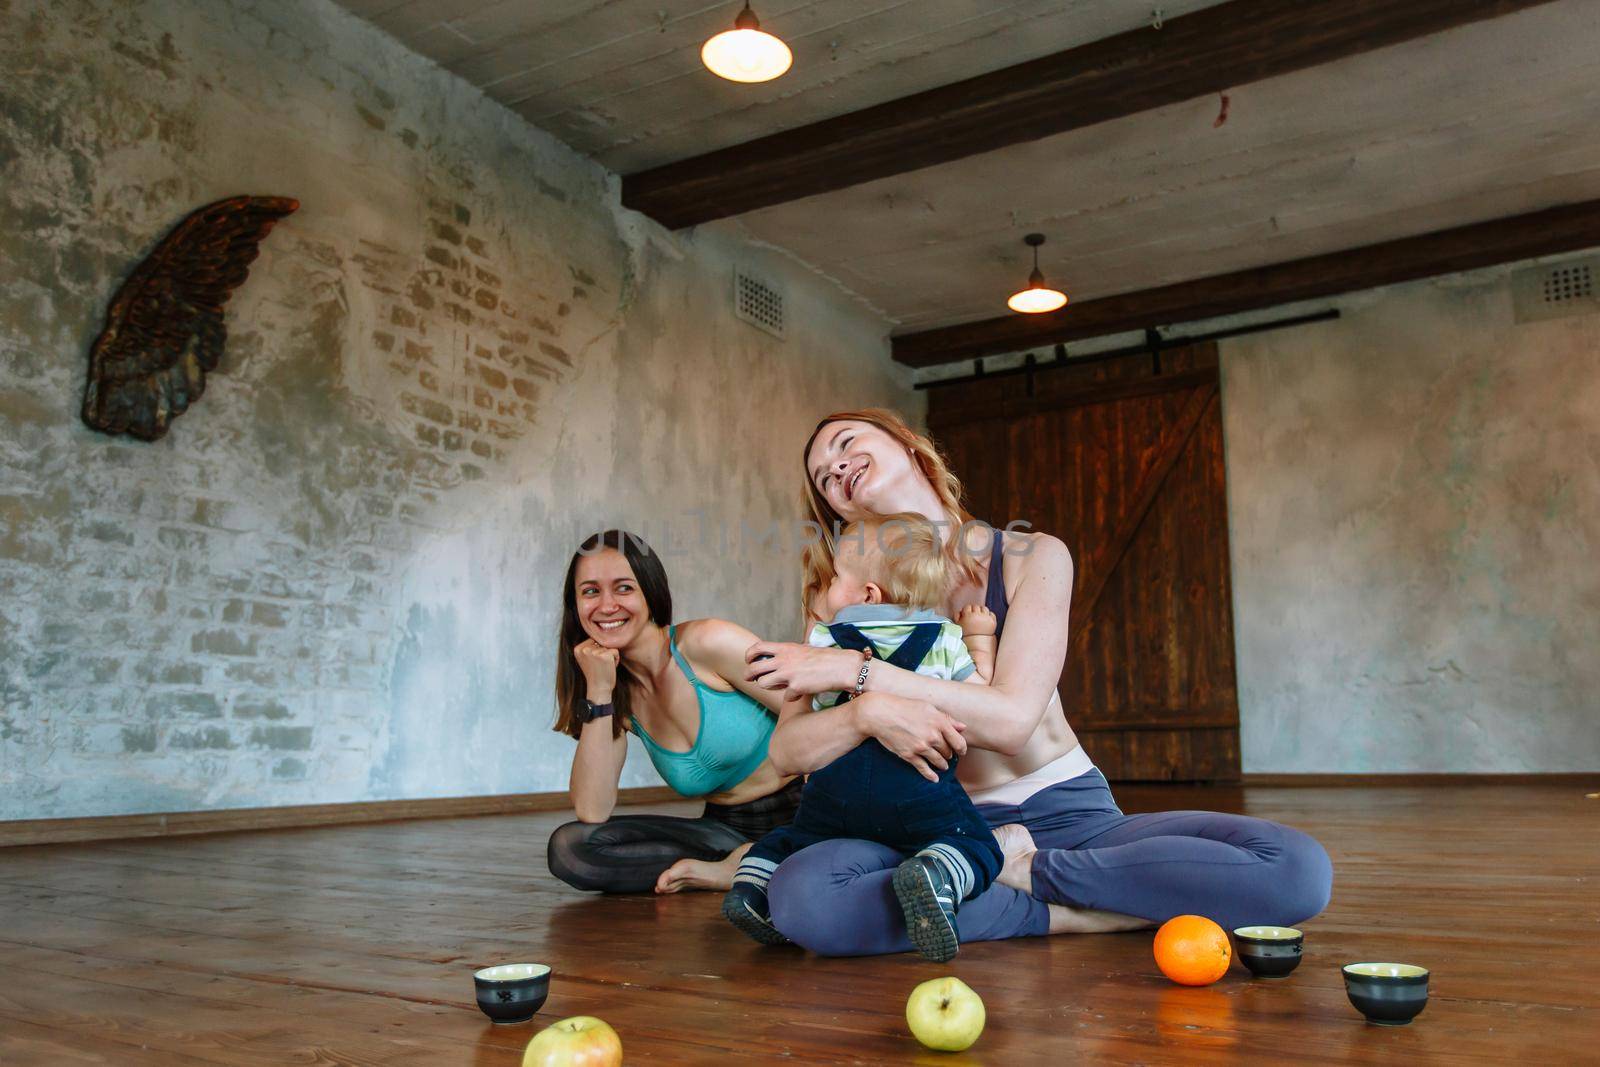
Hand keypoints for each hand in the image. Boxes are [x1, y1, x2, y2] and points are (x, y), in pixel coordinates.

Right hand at [573, 639, 618, 697]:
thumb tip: (596, 632)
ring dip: (610, 656)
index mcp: (577, 649)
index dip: (597, 651)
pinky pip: (615, 651)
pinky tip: (609, 668)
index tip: (593, 663)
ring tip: (604, 667)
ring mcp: (594, 652)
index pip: (593, 640)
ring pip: (609, 647)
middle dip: (604, 653)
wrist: (599, 688)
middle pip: (601, 642)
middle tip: (599, 666)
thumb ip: (588, 647)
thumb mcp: (586, 659)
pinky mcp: (605, 655)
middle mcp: (584, 649)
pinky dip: (616, 659)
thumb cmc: (595, 674)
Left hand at [744, 640, 859, 700]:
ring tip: (779, 685)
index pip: (758, 647)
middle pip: (754, 668)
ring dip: (769, 686)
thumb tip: (779, 658)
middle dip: (749, 675)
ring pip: (763, 683)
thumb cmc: (826, 658)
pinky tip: (801, 691)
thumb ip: (789, 653)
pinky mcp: (796, 687)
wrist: (842, 667)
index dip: (749, 655)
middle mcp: (784, 660)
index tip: (749, 661)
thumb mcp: (804, 649)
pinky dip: (793, 696)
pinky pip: (786, 696)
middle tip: (750, 679)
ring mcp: (789, 674)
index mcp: (786, 648)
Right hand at [851, 691, 966, 782]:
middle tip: (948, 756)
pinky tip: (935, 779)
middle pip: (948, 752)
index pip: (958, 741)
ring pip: (938, 761)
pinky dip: (931, 775)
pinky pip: (924, 769)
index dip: (962, 748)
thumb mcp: (927, 707)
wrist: (880, 714)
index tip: (961, 751)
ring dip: (942, 765)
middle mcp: (932, 736)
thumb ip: (947, 718)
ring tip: (943, 765)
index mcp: (939, 722)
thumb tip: (963, 727)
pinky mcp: (909, 755)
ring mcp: (921, 747)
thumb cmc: (904, 707)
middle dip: (949, 755)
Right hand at [957, 603, 996, 636]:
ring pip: (984, 608)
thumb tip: (960, 611)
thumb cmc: (966, 636)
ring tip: (980, 617)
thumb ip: (957, 616)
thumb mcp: (958, 626)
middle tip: (974, 616)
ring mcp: (986, 618)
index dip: (967, 610)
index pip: (968, 607)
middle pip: (976, 606)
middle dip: (974, 610)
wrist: (977, 646)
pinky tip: (986, 620)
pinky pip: (991, 613)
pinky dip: (989, 615)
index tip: (967, 615)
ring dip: (982, 611)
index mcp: (967, 616)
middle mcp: (977, 615)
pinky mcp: (992, 622)